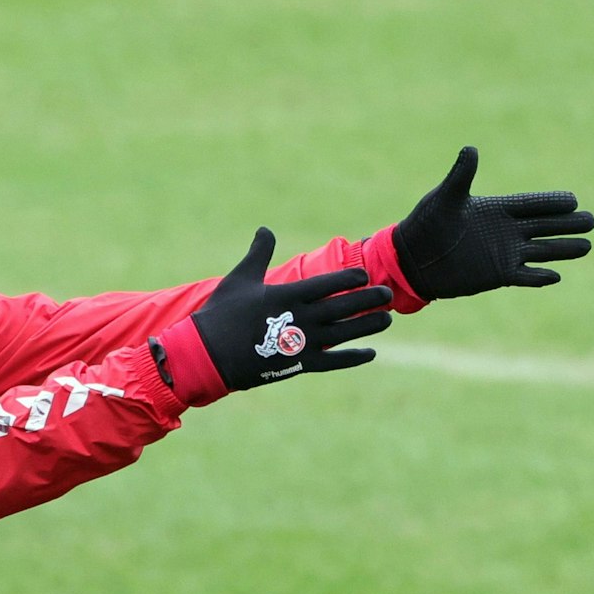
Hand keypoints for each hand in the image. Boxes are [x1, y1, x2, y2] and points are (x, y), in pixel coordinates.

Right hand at [190, 228, 392, 390]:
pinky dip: (353, 358)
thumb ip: (258, 253)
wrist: (206, 354)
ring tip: (386, 319)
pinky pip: (333, 361)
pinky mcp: (298, 364)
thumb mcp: (239, 279)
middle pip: (344, 306)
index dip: (350, 278)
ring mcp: (301, 343)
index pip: (329, 283)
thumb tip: (264, 229)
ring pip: (345, 332)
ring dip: (368, 326)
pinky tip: (370, 353)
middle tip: (386, 294)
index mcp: (288, 295)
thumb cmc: (221, 314)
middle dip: (369, 299)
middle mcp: (300, 318)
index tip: (364, 276)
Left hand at [392, 146, 593, 299]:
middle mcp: (506, 231)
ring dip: (563, 250)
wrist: (411, 260)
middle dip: (568, 224)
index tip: (573, 200)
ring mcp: (504, 253)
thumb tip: (470, 149)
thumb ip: (461, 176)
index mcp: (497, 209)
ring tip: (587, 246)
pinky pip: (524, 276)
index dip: (552, 202)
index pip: (532, 204)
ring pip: (542, 250)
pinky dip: (539, 277)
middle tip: (591, 221)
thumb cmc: (425, 225)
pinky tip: (556, 276)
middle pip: (545, 225)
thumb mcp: (444, 199)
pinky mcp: (496, 275)